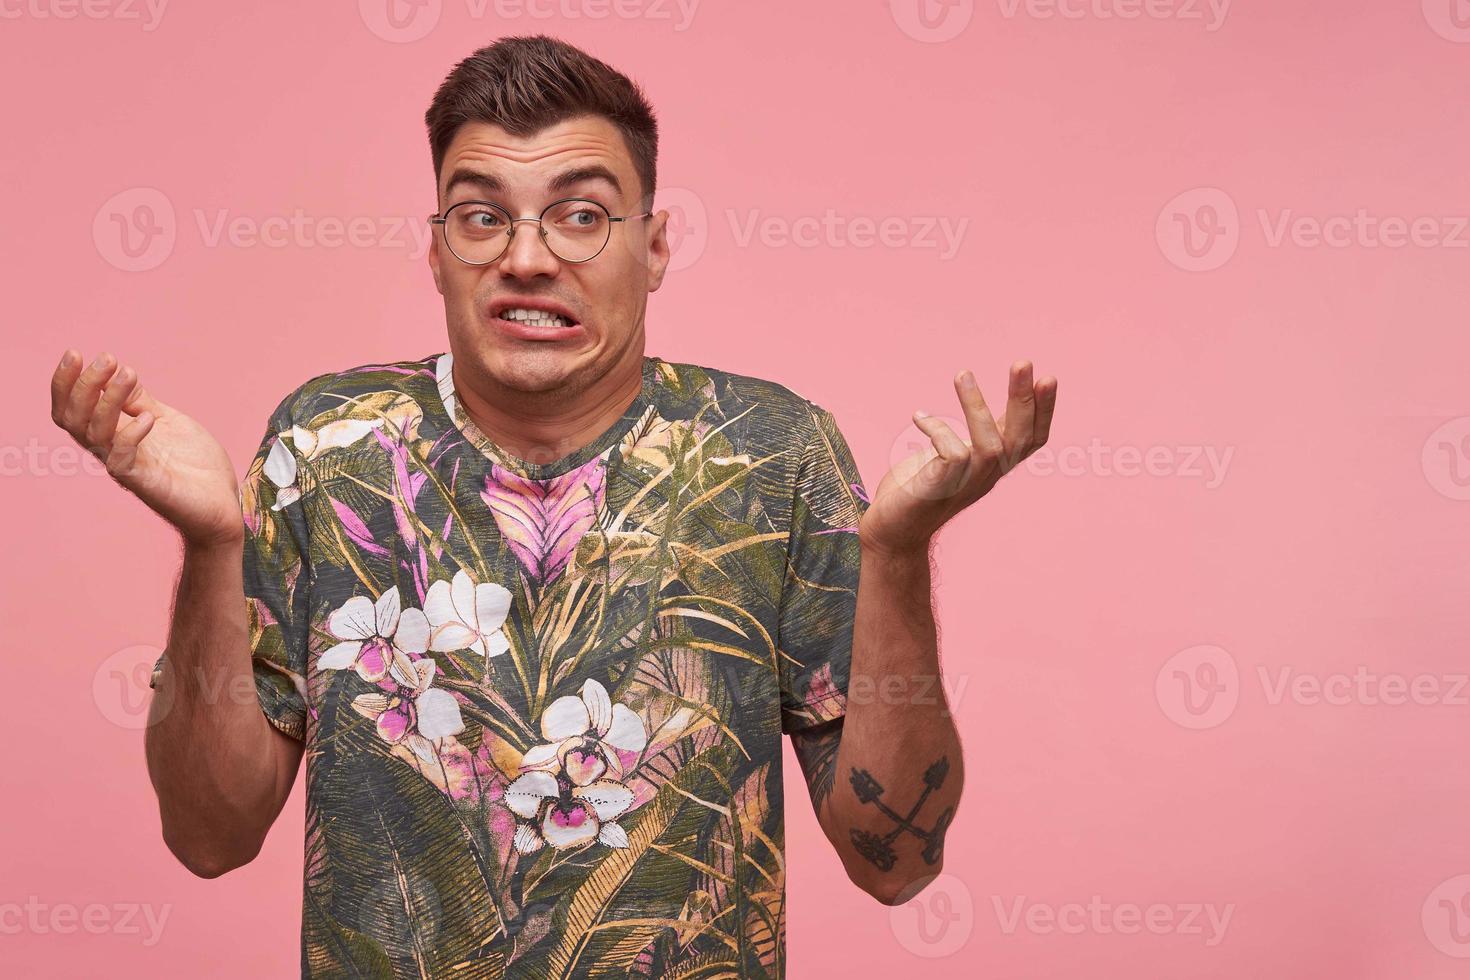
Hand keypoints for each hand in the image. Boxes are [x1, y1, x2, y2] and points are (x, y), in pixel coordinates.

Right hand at [50, 349, 243, 548]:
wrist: (223, 504)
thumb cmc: (195, 465)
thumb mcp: (169, 421)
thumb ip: (142, 402)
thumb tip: (121, 372)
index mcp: (114, 433)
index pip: (73, 408)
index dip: (67, 383)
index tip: (76, 353)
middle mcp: (112, 450)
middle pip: (73, 419)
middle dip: (82, 385)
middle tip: (106, 358)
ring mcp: (127, 467)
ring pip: (94, 433)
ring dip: (108, 399)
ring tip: (128, 374)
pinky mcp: (145, 484)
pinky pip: (122, 460)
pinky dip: (130, 435)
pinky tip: (149, 418)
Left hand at [859, 360, 1056, 554]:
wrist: (889, 532)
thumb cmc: (915, 488)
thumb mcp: (948, 454)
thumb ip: (965, 434)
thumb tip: (971, 393)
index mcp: (992, 466)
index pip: (1032, 439)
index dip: (1044, 411)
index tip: (1048, 377)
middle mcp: (986, 477)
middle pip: (1019, 439)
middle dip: (1024, 399)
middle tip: (1023, 362)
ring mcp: (965, 485)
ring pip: (990, 446)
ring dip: (977, 406)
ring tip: (962, 373)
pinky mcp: (940, 490)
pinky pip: (952, 453)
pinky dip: (938, 428)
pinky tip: (918, 416)